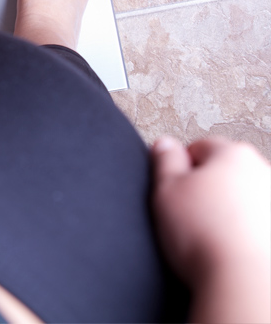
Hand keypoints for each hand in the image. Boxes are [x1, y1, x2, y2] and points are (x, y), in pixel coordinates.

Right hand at [151, 136, 269, 322]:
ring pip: (242, 196)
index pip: (198, 148)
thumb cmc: (205, 238)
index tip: (174, 190)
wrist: (241, 279)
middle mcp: (263, 170)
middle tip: (189, 213)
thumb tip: (165, 144)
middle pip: (224, 171)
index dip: (179, 170)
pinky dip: (245, 228)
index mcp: (233, 154)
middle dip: (207, 188)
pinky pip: (256, 220)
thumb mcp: (165, 189)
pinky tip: (230, 244)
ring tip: (211, 233)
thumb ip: (164, 159)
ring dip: (228, 208)